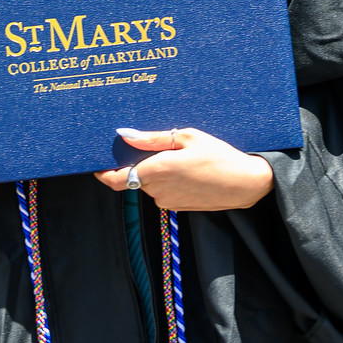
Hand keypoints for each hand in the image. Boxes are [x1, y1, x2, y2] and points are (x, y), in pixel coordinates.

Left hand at [93, 127, 274, 210]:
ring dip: (156, 171)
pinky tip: (187, 170)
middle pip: (135, 177)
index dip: (103, 173)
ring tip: (179, 156)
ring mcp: (167, 201)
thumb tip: (124, 135)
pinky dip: (167, 180)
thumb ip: (152, 139)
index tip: (97, 164)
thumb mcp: (187, 137)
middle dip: (139, 163)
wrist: (246, 184)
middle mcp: (157, 190)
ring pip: (150, 184)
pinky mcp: (178, 207)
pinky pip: (163, 191)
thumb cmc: (219, 156)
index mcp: (156, 171)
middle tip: (156, 146)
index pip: (116, 180)